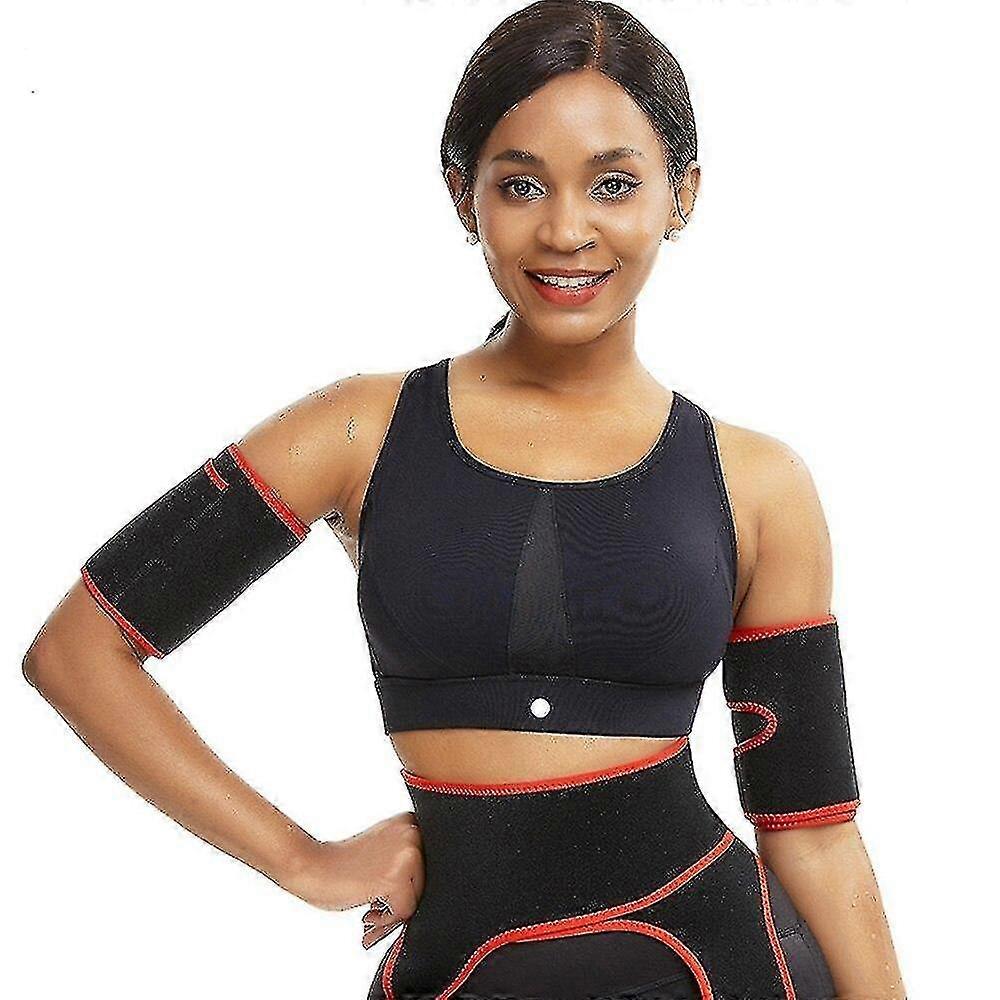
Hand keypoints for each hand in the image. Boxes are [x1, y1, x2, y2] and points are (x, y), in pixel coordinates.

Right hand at [282, 810, 424, 949]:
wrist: (311, 866)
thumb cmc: (341, 862)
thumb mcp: (381, 847)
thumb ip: (403, 856)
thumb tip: (425, 885)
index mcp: (409, 822)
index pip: (428, 864)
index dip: (409, 885)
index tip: (389, 897)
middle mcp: (412, 833)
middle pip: (423, 882)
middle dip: (400, 902)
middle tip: (376, 912)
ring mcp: (406, 855)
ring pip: (416, 898)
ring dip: (393, 914)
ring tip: (372, 916)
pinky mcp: (396, 878)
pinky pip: (405, 911)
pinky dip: (387, 921)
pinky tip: (368, 915)